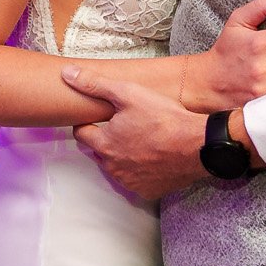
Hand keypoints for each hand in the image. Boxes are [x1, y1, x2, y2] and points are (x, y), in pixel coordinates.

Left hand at [62, 66, 210, 201]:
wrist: (198, 145)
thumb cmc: (164, 118)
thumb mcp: (128, 93)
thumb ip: (95, 85)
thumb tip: (67, 74)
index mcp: (104, 144)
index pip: (81, 134)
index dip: (87, 123)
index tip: (98, 116)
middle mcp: (113, 167)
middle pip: (98, 151)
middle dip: (105, 139)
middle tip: (123, 125)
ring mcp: (130, 182)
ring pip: (116, 167)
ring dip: (122, 156)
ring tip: (139, 140)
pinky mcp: (148, 191)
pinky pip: (136, 181)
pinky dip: (140, 171)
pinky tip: (152, 157)